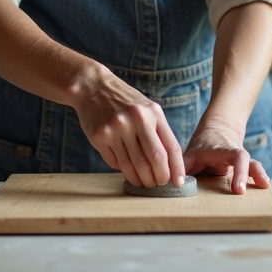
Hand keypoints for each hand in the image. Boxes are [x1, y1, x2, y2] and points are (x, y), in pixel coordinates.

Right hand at [72, 72, 185, 187]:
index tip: (178, 182)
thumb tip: (169, 164)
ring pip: (133, 165)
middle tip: (158, 184)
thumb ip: (158, 132)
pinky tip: (126, 169)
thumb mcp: (147, 109)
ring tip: (144, 182)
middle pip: (154, 158)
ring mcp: (117, 128)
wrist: (93, 87)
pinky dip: (123, 170)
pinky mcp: (100, 136)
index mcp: (153, 113)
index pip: (171, 146)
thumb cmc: (124, 102)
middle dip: (159, 177)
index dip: (177, 168)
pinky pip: (115, 162)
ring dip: (140, 179)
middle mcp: (137, 119)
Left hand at [183, 119, 270, 194]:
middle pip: (246, 161)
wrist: (219, 128)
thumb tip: (173, 183)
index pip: (236, 157)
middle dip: (248, 174)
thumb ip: (182, 166)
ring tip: (265, 186)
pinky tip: (263, 186)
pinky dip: (259, 178)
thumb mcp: (191, 152)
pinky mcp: (244, 168)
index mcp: (223, 150)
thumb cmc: (204, 144)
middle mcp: (235, 154)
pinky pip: (253, 171)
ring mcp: (241, 161)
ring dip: (259, 175)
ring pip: (254, 165)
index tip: (238, 189)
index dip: (239, 172)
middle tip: (244, 192)